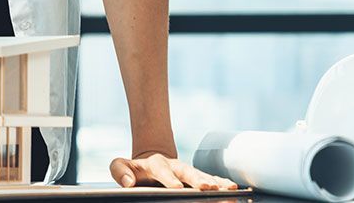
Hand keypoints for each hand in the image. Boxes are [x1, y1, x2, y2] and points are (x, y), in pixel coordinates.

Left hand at [110, 151, 238, 190]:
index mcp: (156, 164)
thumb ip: (120, 171)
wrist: (150, 164)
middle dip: (197, 179)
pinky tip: (234, 190)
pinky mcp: (198, 179)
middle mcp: (175, 166)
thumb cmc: (135, 170)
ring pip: (203, 175)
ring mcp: (188, 172)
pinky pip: (212, 180)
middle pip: (187, 171)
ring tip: (228, 188)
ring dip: (216, 182)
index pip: (162, 170)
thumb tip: (129, 182)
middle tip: (207, 187)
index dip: (169, 178)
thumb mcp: (121, 166)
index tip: (176, 187)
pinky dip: (222, 184)